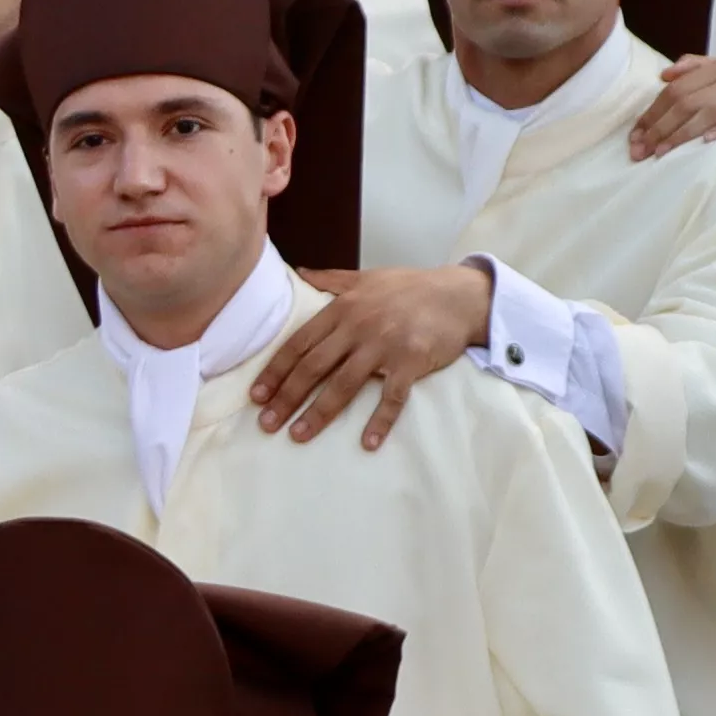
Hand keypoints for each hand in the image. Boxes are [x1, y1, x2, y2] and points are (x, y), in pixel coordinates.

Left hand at [244, 264, 489, 449]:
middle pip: (314, 367)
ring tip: (298, 435)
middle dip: (287, 397)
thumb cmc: (410, 287)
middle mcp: (358, 327)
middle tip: (266, 423)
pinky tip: (367, 443)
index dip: (276, 370)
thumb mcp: (367, 277)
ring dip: (319, 413)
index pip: (299, 343)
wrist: (459, 294)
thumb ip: (330, 279)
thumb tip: (300, 273)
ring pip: (344, 384)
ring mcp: (384, 345)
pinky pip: (392, 397)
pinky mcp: (411, 362)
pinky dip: (380, 421)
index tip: (257, 395)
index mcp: (342, 308)